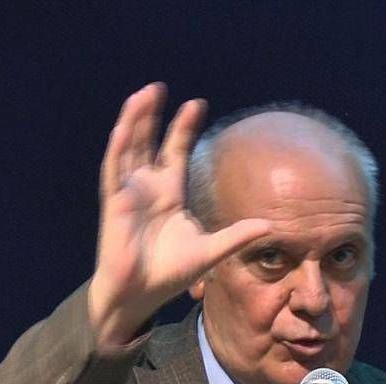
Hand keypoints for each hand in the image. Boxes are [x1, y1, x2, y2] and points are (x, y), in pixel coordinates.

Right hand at [88, 82, 270, 347]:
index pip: (175, 152)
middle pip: (149, 142)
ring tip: (143, 94)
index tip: (197, 103)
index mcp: (168, 194)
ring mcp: (129, 193)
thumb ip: (237, 236)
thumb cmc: (168, 273)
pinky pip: (114, 170)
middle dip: (154, 116)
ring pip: (129, 147)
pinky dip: (120, 147)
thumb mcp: (211, 251)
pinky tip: (125, 127)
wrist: (140, 294)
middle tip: (161, 87)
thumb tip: (271, 227)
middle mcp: (147, 188)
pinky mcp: (115, 203)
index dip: (183, 128)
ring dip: (134, 121)